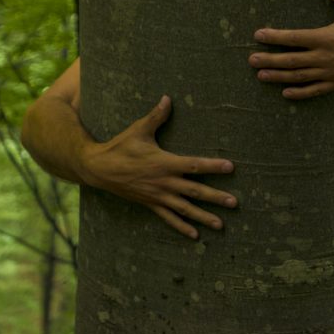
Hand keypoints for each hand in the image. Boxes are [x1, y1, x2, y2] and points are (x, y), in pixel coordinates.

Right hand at [81, 95, 236, 239]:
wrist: (98, 168)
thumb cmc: (120, 146)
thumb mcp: (139, 130)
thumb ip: (156, 116)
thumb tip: (168, 98)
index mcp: (164, 163)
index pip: (194, 165)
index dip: (213, 166)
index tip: (231, 167)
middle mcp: (164, 182)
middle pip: (195, 191)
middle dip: (216, 197)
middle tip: (234, 203)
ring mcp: (158, 196)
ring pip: (185, 209)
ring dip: (204, 217)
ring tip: (221, 225)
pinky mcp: (150, 204)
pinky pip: (169, 218)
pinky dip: (182, 227)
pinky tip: (195, 235)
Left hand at [249, 0, 333, 99]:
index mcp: (326, 37)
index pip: (294, 37)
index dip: (275, 36)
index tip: (258, 34)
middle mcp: (325, 57)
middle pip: (291, 60)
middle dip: (269, 59)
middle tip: (250, 59)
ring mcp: (331, 72)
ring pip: (299, 76)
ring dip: (278, 76)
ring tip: (260, 75)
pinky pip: (315, 90)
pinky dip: (299, 93)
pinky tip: (285, 93)